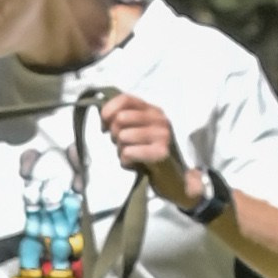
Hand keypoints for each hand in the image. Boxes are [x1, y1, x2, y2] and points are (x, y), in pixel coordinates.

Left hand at [103, 93, 196, 209]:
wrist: (173, 178)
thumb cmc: (148, 153)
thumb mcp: (136, 130)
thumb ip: (122, 119)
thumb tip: (104, 118)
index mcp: (152, 110)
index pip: (125, 99)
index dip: (108, 111)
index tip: (104, 126)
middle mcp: (159, 119)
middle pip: (121, 118)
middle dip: (114, 134)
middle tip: (123, 144)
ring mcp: (162, 134)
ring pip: (123, 136)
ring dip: (121, 149)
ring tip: (130, 154)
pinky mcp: (161, 152)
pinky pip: (129, 152)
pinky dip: (126, 160)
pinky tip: (134, 163)